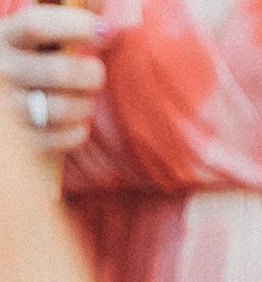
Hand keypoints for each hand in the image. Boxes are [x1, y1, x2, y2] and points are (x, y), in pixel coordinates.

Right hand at [0, 6, 101, 160]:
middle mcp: (4, 70)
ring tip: (81, 100)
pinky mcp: (28, 143)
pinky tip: (72, 122)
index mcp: (7, 37)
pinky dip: (81, 130)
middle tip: (95, 74)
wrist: (13, 124)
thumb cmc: (39, 67)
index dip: (75, 25)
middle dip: (91, 74)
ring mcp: (13, 108)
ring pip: (67, 107)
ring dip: (85, 104)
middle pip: (59, 71)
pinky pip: (72, 135)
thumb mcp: (45, 39)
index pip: (36, 24)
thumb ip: (71, 17)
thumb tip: (103, 3)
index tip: (105, 32)